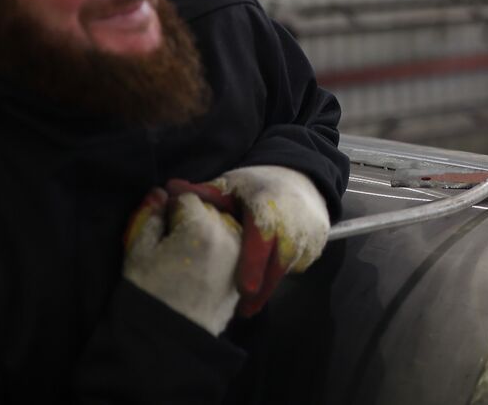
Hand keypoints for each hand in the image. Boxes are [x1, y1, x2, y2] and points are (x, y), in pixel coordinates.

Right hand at [123, 188, 241, 335]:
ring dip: (207, 234)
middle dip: (191, 220)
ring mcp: (240, 254)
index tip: (161, 227)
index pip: (186, 198)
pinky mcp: (244, 271)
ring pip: (222, 228)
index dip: (170, 210)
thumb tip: (158, 193)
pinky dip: (218, 252)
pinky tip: (199, 270)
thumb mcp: (138, 252)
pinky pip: (231, 250)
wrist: (170, 339)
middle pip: (208, 211)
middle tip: (172, 244)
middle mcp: (228, 234)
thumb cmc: (149, 294)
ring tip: (186, 258)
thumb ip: (149, 217)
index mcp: (202, 225)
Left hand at [170, 165, 329, 317]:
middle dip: (260, 289)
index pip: (261, 240)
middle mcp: (292, 222)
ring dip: (269, 282)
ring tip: (250, 297)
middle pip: (277, 264)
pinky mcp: (318, 243)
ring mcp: (309, 233)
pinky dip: (282, 271)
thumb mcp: (232, 185)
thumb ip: (203, 194)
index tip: (244, 290)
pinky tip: (268, 271)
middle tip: (242, 310)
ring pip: (287, 268)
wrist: (302, 177)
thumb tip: (169, 190)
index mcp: (267, 207)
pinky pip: (298, 265)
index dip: (254, 265)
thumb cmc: (258, 185)